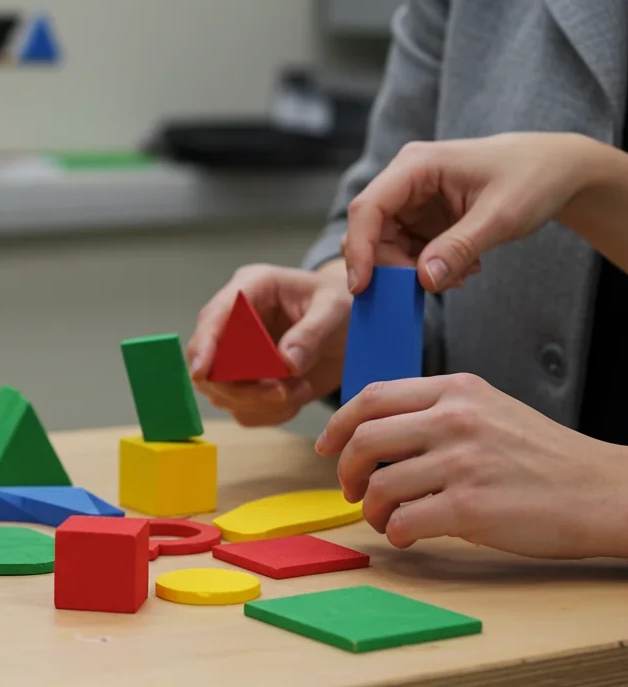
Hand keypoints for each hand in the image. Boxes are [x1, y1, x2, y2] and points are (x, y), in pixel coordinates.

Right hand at [188, 262, 349, 426]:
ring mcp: (236, 355)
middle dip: (243, 387)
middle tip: (284, 391)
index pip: (213, 317)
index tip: (202, 373)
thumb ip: (311, 333)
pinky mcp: (247, 382)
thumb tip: (286, 363)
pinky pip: (243, 410)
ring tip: (301, 389)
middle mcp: (234, 321)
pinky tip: (295, 397)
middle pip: (211, 362)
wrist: (354, 329)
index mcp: (249, 288)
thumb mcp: (335, 310)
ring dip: (261, 402)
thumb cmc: (342, 307)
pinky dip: (269, 413)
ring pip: (223, 392)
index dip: (204, 345)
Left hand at [316, 373, 627, 559]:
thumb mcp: (489, 410)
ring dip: (370, 508)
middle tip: (348, 488)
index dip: (338, 424)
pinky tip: (407, 535)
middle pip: (364, 439)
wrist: (603, 490)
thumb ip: (436, 412)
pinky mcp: (470, 507)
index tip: (326, 447)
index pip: (372, 397)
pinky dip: (395, 532)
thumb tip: (373, 433)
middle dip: (343, 468)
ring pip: (379, 484)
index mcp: (456, 391)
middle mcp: (455, 420)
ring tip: (383, 517)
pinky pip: (404, 520)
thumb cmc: (543, 457)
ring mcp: (462, 463)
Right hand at [342, 133, 608, 293]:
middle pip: (373, 232)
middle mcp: (406, 180)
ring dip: (416, 270)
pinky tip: (464, 268)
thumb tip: (423, 280)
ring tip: (462, 274)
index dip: (359, 249)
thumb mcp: (500, 216)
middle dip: (397, 266)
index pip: (368, 208)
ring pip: (389, 245)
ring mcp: (414, 200)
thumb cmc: (533, 177)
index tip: (363, 286)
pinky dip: (430, 267)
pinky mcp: (424, 217)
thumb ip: (459, 247)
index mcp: (416, 165)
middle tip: (435, 286)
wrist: (558, 170)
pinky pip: (409, 250)